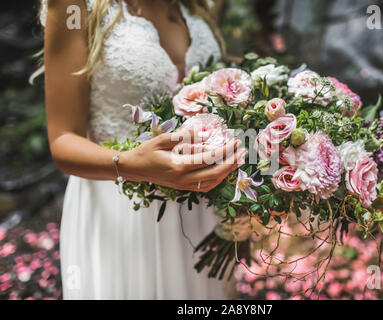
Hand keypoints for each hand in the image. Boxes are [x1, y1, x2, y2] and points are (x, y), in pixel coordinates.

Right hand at [120, 129, 245, 191]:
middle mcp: (183, 179)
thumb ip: (183, 136)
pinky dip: (217, 179)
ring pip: (212, 183)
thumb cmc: (146, 151)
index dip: (224, 151)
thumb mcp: (162, 139)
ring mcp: (183, 186)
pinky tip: (224, 170)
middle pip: (215, 174)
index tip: (235, 142)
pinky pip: (205, 186)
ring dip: (227, 172)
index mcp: (178, 165)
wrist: (133, 168)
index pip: (208, 159)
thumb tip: (204, 133)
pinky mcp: (183, 187)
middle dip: (231, 163)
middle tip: (243, 152)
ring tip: (238, 161)